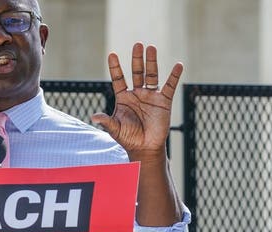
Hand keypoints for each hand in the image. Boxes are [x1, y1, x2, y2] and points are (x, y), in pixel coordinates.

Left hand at [91, 43, 182, 161]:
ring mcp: (151, 96)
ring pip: (152, 75)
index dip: (115, 67)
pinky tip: (178, 65)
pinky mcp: (164, 101)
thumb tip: (94, 117)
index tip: (112, 54)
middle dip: (136, 59)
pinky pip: (170, 86)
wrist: (144, 147)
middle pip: (137, 72)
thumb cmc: (128, 138)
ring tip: (152, 48)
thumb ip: (106, 121)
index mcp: (123, 97)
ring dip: (152, 62)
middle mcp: (137, 93)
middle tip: (138, 44)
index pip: (118, 78)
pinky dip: (174, 76)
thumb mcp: (115, 129)